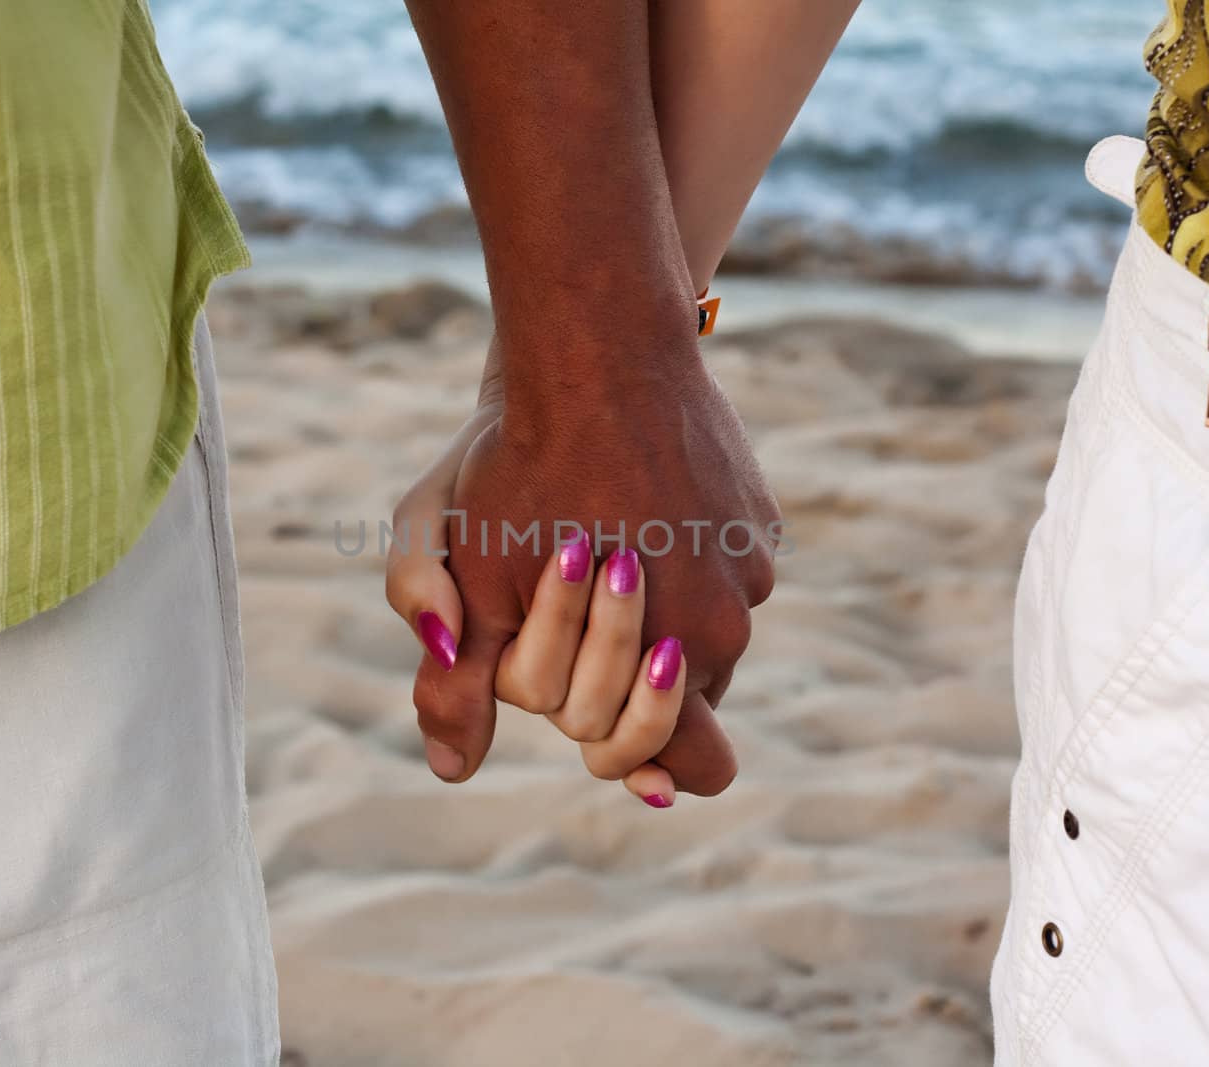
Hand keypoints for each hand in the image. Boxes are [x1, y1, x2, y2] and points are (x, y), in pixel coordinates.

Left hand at [388, 333, 778, 794]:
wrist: (597, 349)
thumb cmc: (523, 470)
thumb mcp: (468, 578)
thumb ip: (460, 683)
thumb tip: (449, 771)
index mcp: (678, 658)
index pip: (686, 759)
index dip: (643, 755)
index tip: (599, 722)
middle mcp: (734, 620)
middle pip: (688, 688)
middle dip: (634, 669)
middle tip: (580, 603)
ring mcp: (755, 561)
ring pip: (705, 621)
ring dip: (661, 605)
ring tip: (604, 544)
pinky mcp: (759, 512)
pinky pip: (721, 562)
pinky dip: (684, 550)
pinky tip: (634, 500)